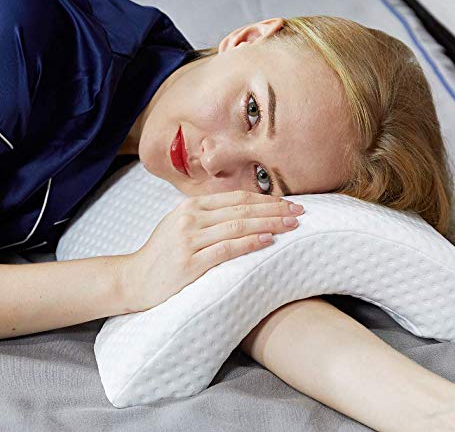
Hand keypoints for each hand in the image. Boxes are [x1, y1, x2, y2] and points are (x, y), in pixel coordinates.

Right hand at [118, 190, 303, 312]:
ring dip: (269, 224)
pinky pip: (226, 249)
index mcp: (191, 206)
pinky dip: (250, 244)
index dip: (266, 200)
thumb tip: (245, 214)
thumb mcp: (181, 225)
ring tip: (292, 225)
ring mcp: (189, 239)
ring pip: (237, 226)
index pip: (237, 198)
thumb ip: (208, 217)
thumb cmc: (162, 254)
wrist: (133, 279)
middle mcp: (191, 218)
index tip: (288, 203)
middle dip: (275, 210)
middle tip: (300, 212)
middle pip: (242, 210)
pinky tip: (268, 241)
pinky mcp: (189, 263)